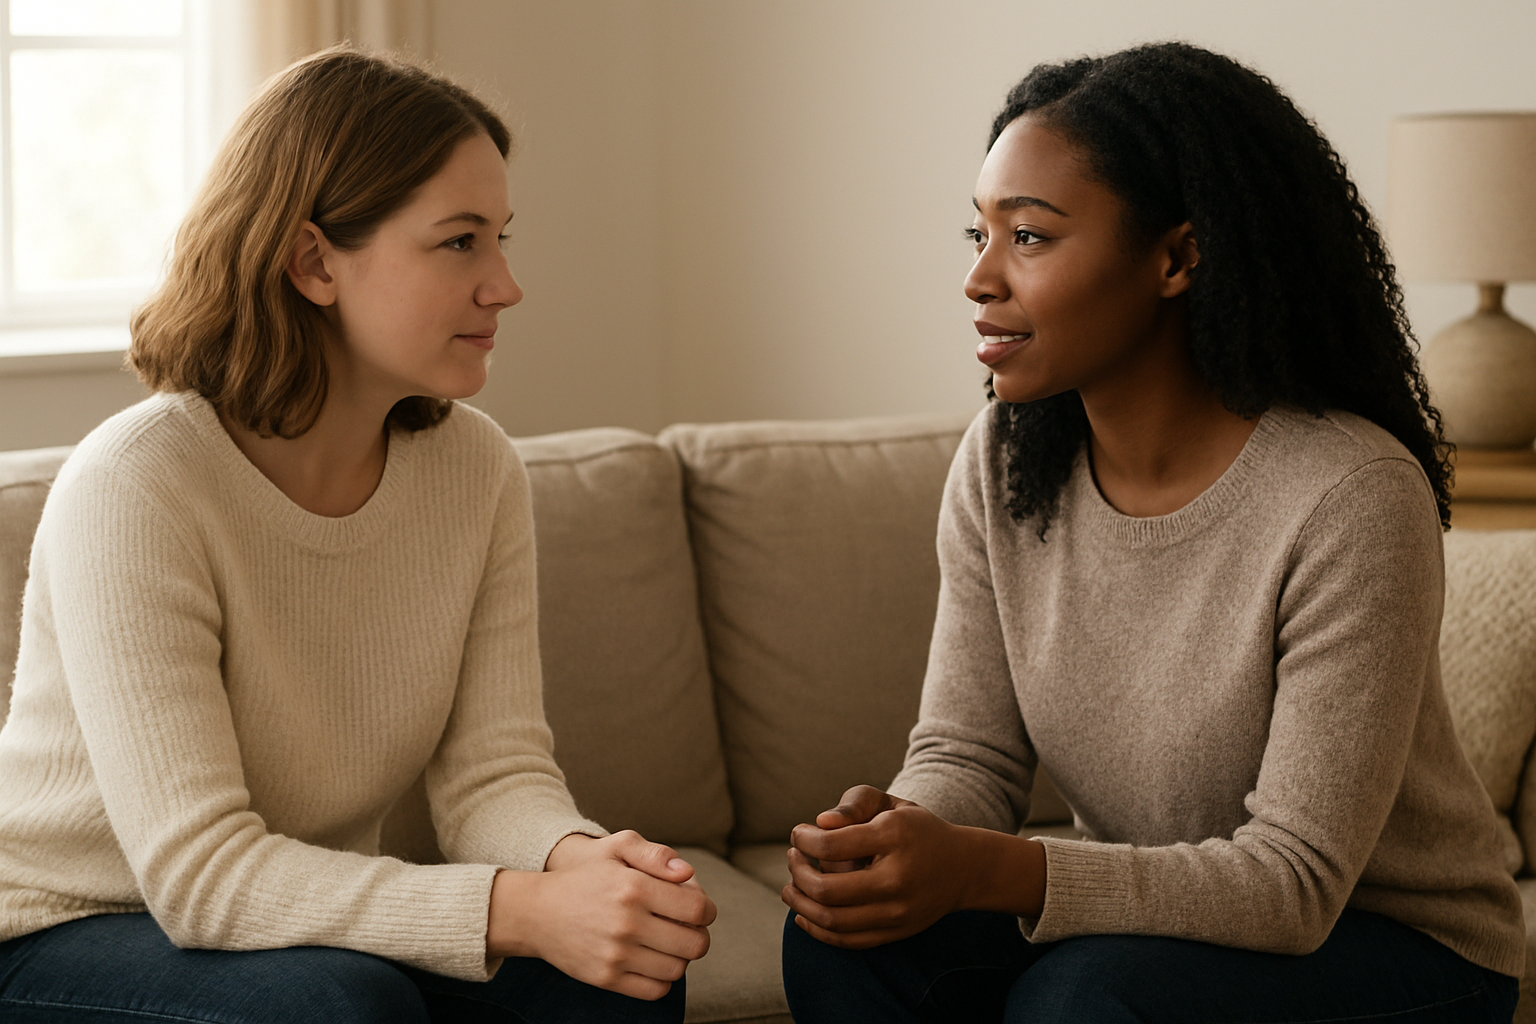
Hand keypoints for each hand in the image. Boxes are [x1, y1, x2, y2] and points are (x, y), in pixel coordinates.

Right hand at [488, 830, 716, 999]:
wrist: (537, 912)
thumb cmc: (584, 876)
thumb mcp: (617, 848)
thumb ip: (656, 855)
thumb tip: (687, 873)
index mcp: (634, 887)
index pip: (697, 909)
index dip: (708, 911)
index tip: (701, 910)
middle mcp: (627, 923)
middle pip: (694, 944)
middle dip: (700, 936)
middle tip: (690, 930)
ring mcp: (616, 954)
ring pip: (677, 969)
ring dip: (682, 958)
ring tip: (670, 945)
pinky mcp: (606, 978)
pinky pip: (655, 990)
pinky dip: (663, 980)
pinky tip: (655, 962)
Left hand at [782, 785, 1045, 948]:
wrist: (962, 868)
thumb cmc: (916, 829)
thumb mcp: (890, 804)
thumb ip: (855, 803)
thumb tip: (821, 823)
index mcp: (894, 838)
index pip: (831, 845)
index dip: (803, 840)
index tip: (799, 833)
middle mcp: (896, 879)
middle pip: (826, 889)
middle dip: (797, 872)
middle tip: (792, 857)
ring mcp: (896, 912)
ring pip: (831, 920)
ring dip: (800, 903)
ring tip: (790, 886)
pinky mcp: (894, 933)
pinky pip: (845, 940)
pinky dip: (816, 930)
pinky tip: (803, 913)